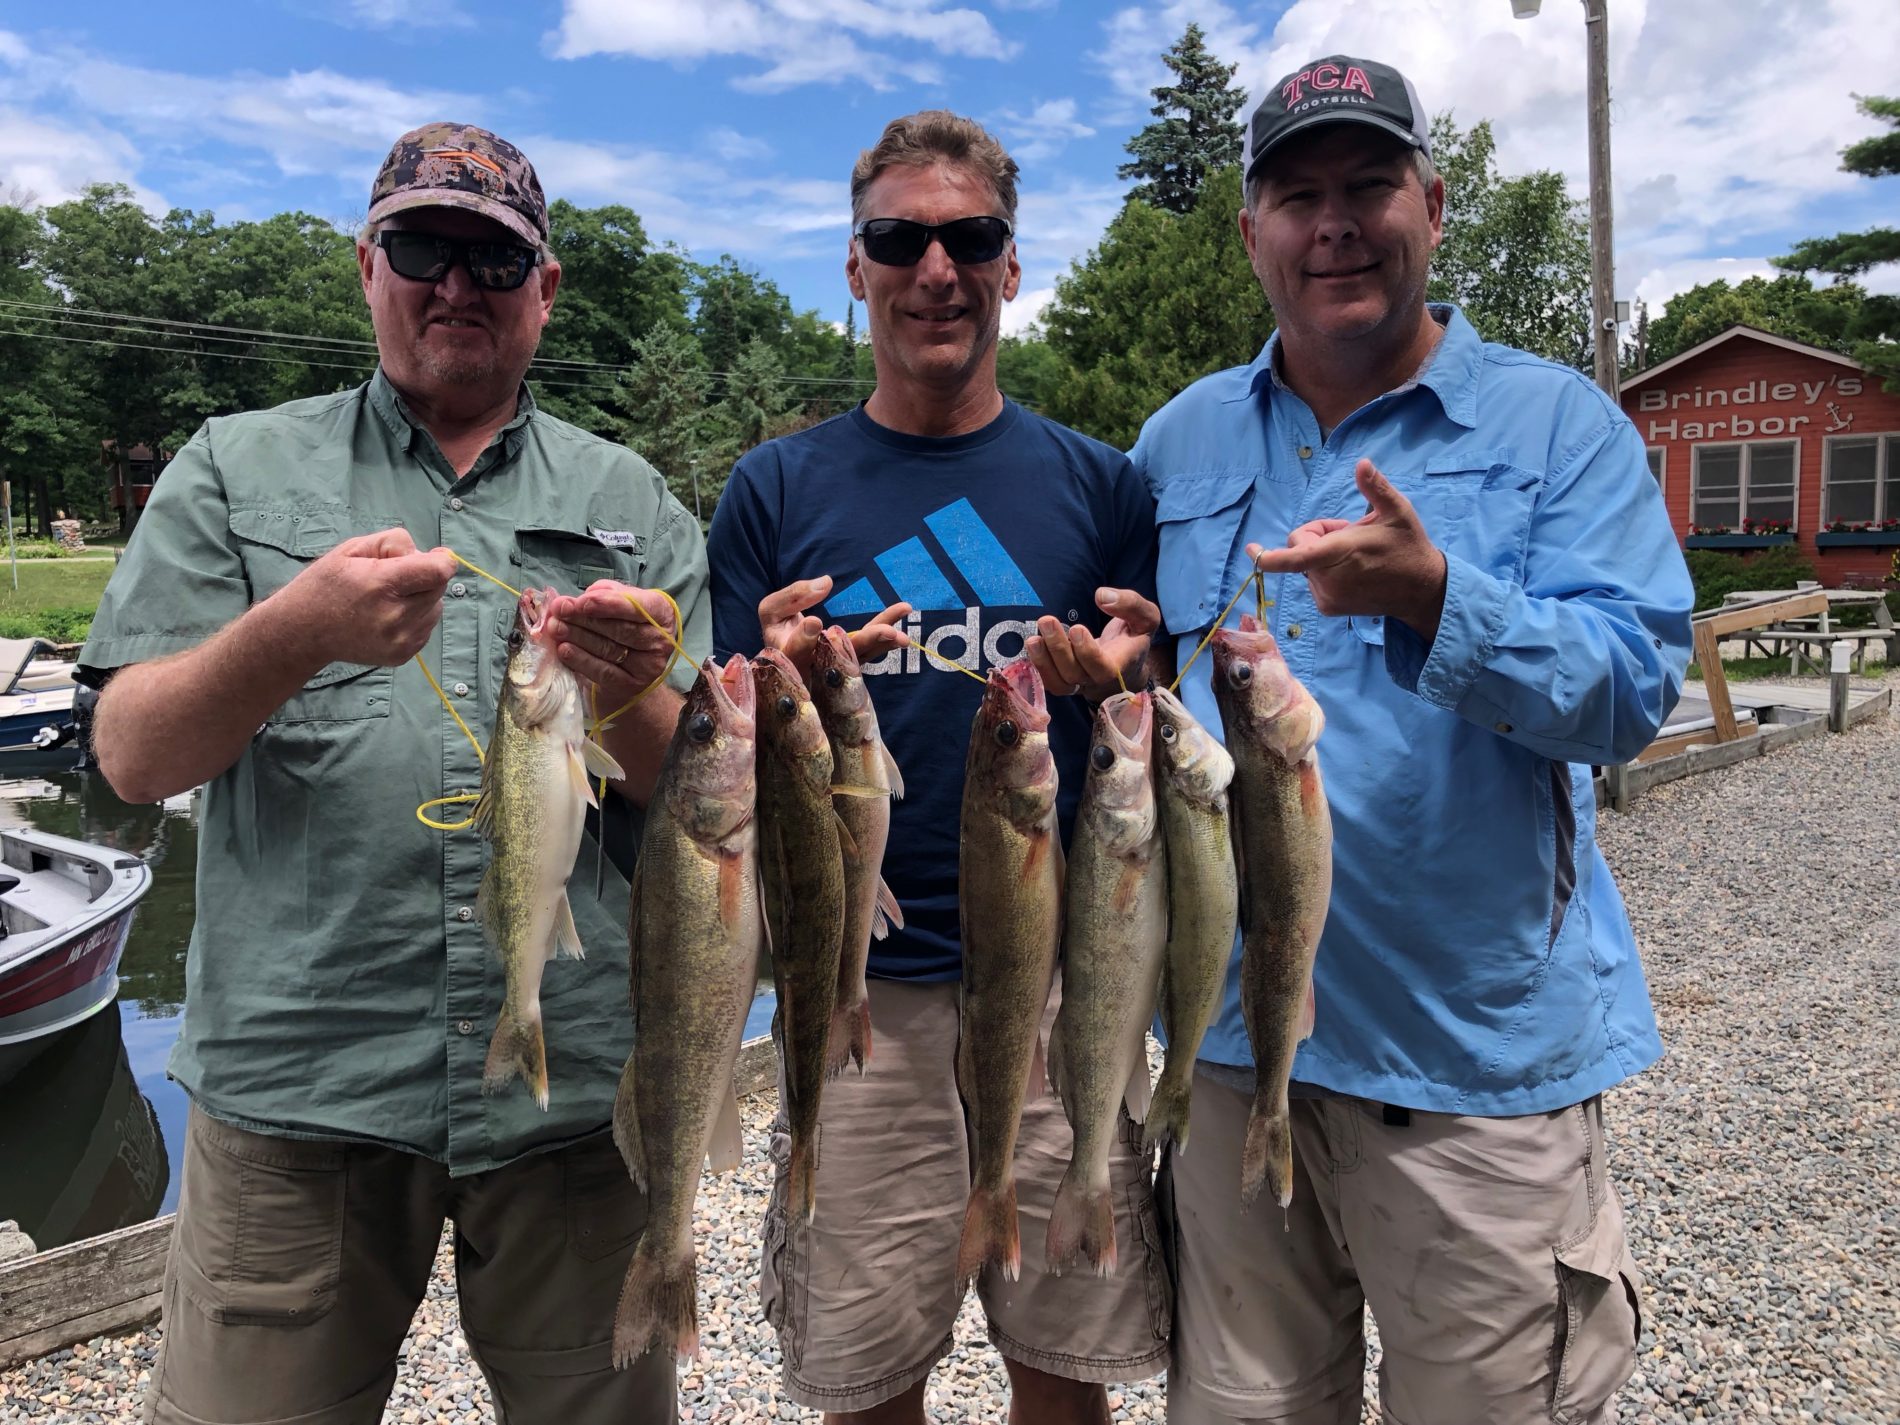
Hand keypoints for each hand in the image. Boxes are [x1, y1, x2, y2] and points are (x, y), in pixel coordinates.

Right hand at [285, 527, 455, 666]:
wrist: (303, 632)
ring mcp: (400, 640)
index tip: (434, 557)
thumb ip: (395, 543)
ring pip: (436, 608)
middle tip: (396, 576)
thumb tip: (433, 556)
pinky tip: (389, 615)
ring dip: (423, 598)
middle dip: (426, 577)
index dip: (441, 561)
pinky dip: (416, 618)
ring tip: (390, 598)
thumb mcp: (353, 548)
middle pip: (439, 588)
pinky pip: (427, 628)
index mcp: (381, 584)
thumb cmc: (327, 584)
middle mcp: (394, 616)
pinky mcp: (402, 655)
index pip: (437, 572)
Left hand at [544, 581, 681, 704]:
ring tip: (555, 628)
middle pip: (620, 628)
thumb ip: (602, 594)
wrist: (630, 669)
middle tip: (559, 611)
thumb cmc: (621, 627)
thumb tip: (573, 601)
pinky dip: (581, 660)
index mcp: (662, 613)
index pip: (638, 607)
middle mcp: (661, 640)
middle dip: (586, 619)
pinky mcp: (632, 685)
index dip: (609, 604)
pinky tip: (564, 649)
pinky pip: (603, 672)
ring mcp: (648, 666)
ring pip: (609, 649)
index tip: (581, 601)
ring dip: (578, 637)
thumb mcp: (618, 603)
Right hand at [758, 575, 908, 677]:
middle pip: (840, 658)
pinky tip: (902, 612)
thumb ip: (793, 596)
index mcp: (787, 655)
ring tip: (902, 633)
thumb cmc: (778, 627)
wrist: (788, 646)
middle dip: (865, 643)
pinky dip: (888, 632)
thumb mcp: (772, 609)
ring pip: (862, 654)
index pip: (795, 651)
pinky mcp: (853, 657)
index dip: (804, 639)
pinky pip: (872, 646)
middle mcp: (815, 667)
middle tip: (887, 633)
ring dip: (884, 642)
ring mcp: (837, 665)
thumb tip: (826, 583)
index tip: (814, 621)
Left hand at [1023, 587, 1160, 698]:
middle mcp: (1099, 681)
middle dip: (1059, 648)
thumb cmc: (1134, 636)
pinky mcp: (1066, 684)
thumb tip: (1101, 596)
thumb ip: (1131, 604)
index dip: (1088, 652)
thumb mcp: (1146, 616)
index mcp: (1122, 665)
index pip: (1104, 668)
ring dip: (1043, 661)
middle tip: (1046, 621)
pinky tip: (1032, 646)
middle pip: (1075, 675)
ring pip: (1059, 683)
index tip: (1076, 628)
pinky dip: (1038, 667)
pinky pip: (1049, 683)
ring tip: (1033, 638)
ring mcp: (1081, 685)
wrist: (1128, 662)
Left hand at [1248, 459, 1448, 640]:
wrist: (1420, 590)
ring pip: (1304, 565)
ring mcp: (1327, 596)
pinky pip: (1312, 580)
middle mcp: (1329, 579)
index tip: (1251, 549)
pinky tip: (1351, 570)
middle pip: (1300, 548)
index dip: (1268, 555)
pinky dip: (1324, 571)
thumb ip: (1376, 488)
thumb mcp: (1397, 512)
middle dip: (1316, 536)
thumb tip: (1362, 464)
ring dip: (1321, 555)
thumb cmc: (1408, 545)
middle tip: (1348, 532)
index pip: (1296, 556)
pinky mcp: (1327, 607)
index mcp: (1341, 553)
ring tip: (1354, 554)